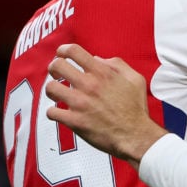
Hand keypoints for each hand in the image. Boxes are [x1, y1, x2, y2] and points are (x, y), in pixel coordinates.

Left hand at [45, 43, 167, 166]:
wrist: (135, 135)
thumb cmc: (136, 109)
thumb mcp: (135, 79)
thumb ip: (117, 65)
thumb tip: (97, 60)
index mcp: (102, 73)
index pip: (74, 51)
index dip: (63, 50)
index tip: (62, 55)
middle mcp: (89, 85)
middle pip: (57, 66)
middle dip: (53, 68)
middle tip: (57, 74)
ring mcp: (80, 103)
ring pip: (50, 88)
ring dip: (52, 90)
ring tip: (58, 95)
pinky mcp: (74, 121)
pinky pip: (51, 112)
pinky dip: (53, 112)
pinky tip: (60, 113)